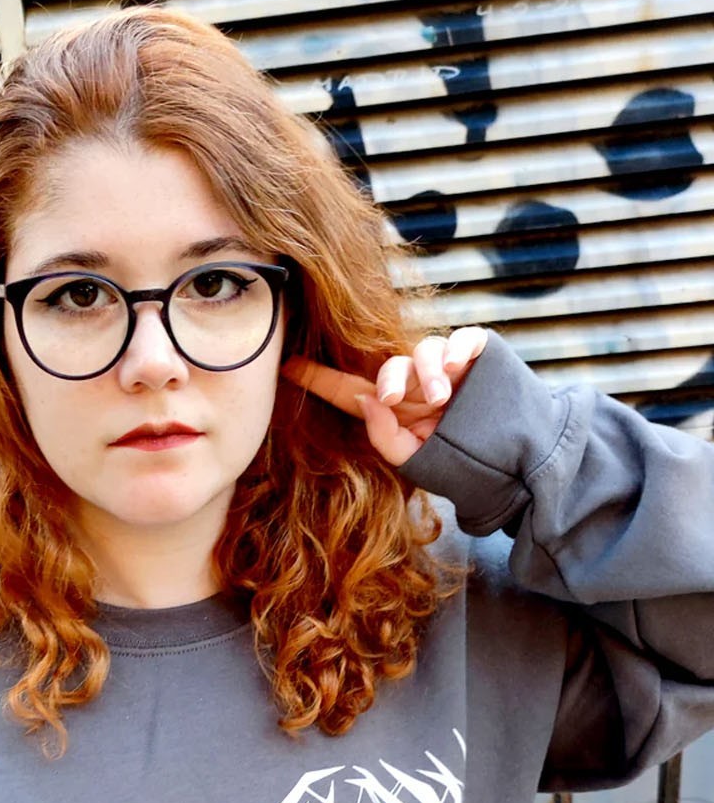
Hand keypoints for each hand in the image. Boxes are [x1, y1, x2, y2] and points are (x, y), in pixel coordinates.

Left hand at [281, 327, 487, 466]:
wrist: (516, 463)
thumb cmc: (461, 463)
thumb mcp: (417, 462)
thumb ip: (385, 438)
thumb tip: (366, 401)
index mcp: (392, 409)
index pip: (348, 389)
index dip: (318, 376)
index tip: (287, 365)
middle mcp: (414, 382)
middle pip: (388, 365)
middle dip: (388, 378)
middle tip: (391, 397)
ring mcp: (446, 366)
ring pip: (424, 350)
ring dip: (428, 372)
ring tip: (442, 398)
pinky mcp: (477, 354)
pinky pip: (462, 338)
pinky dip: (457, 348)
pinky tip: (458, 367)